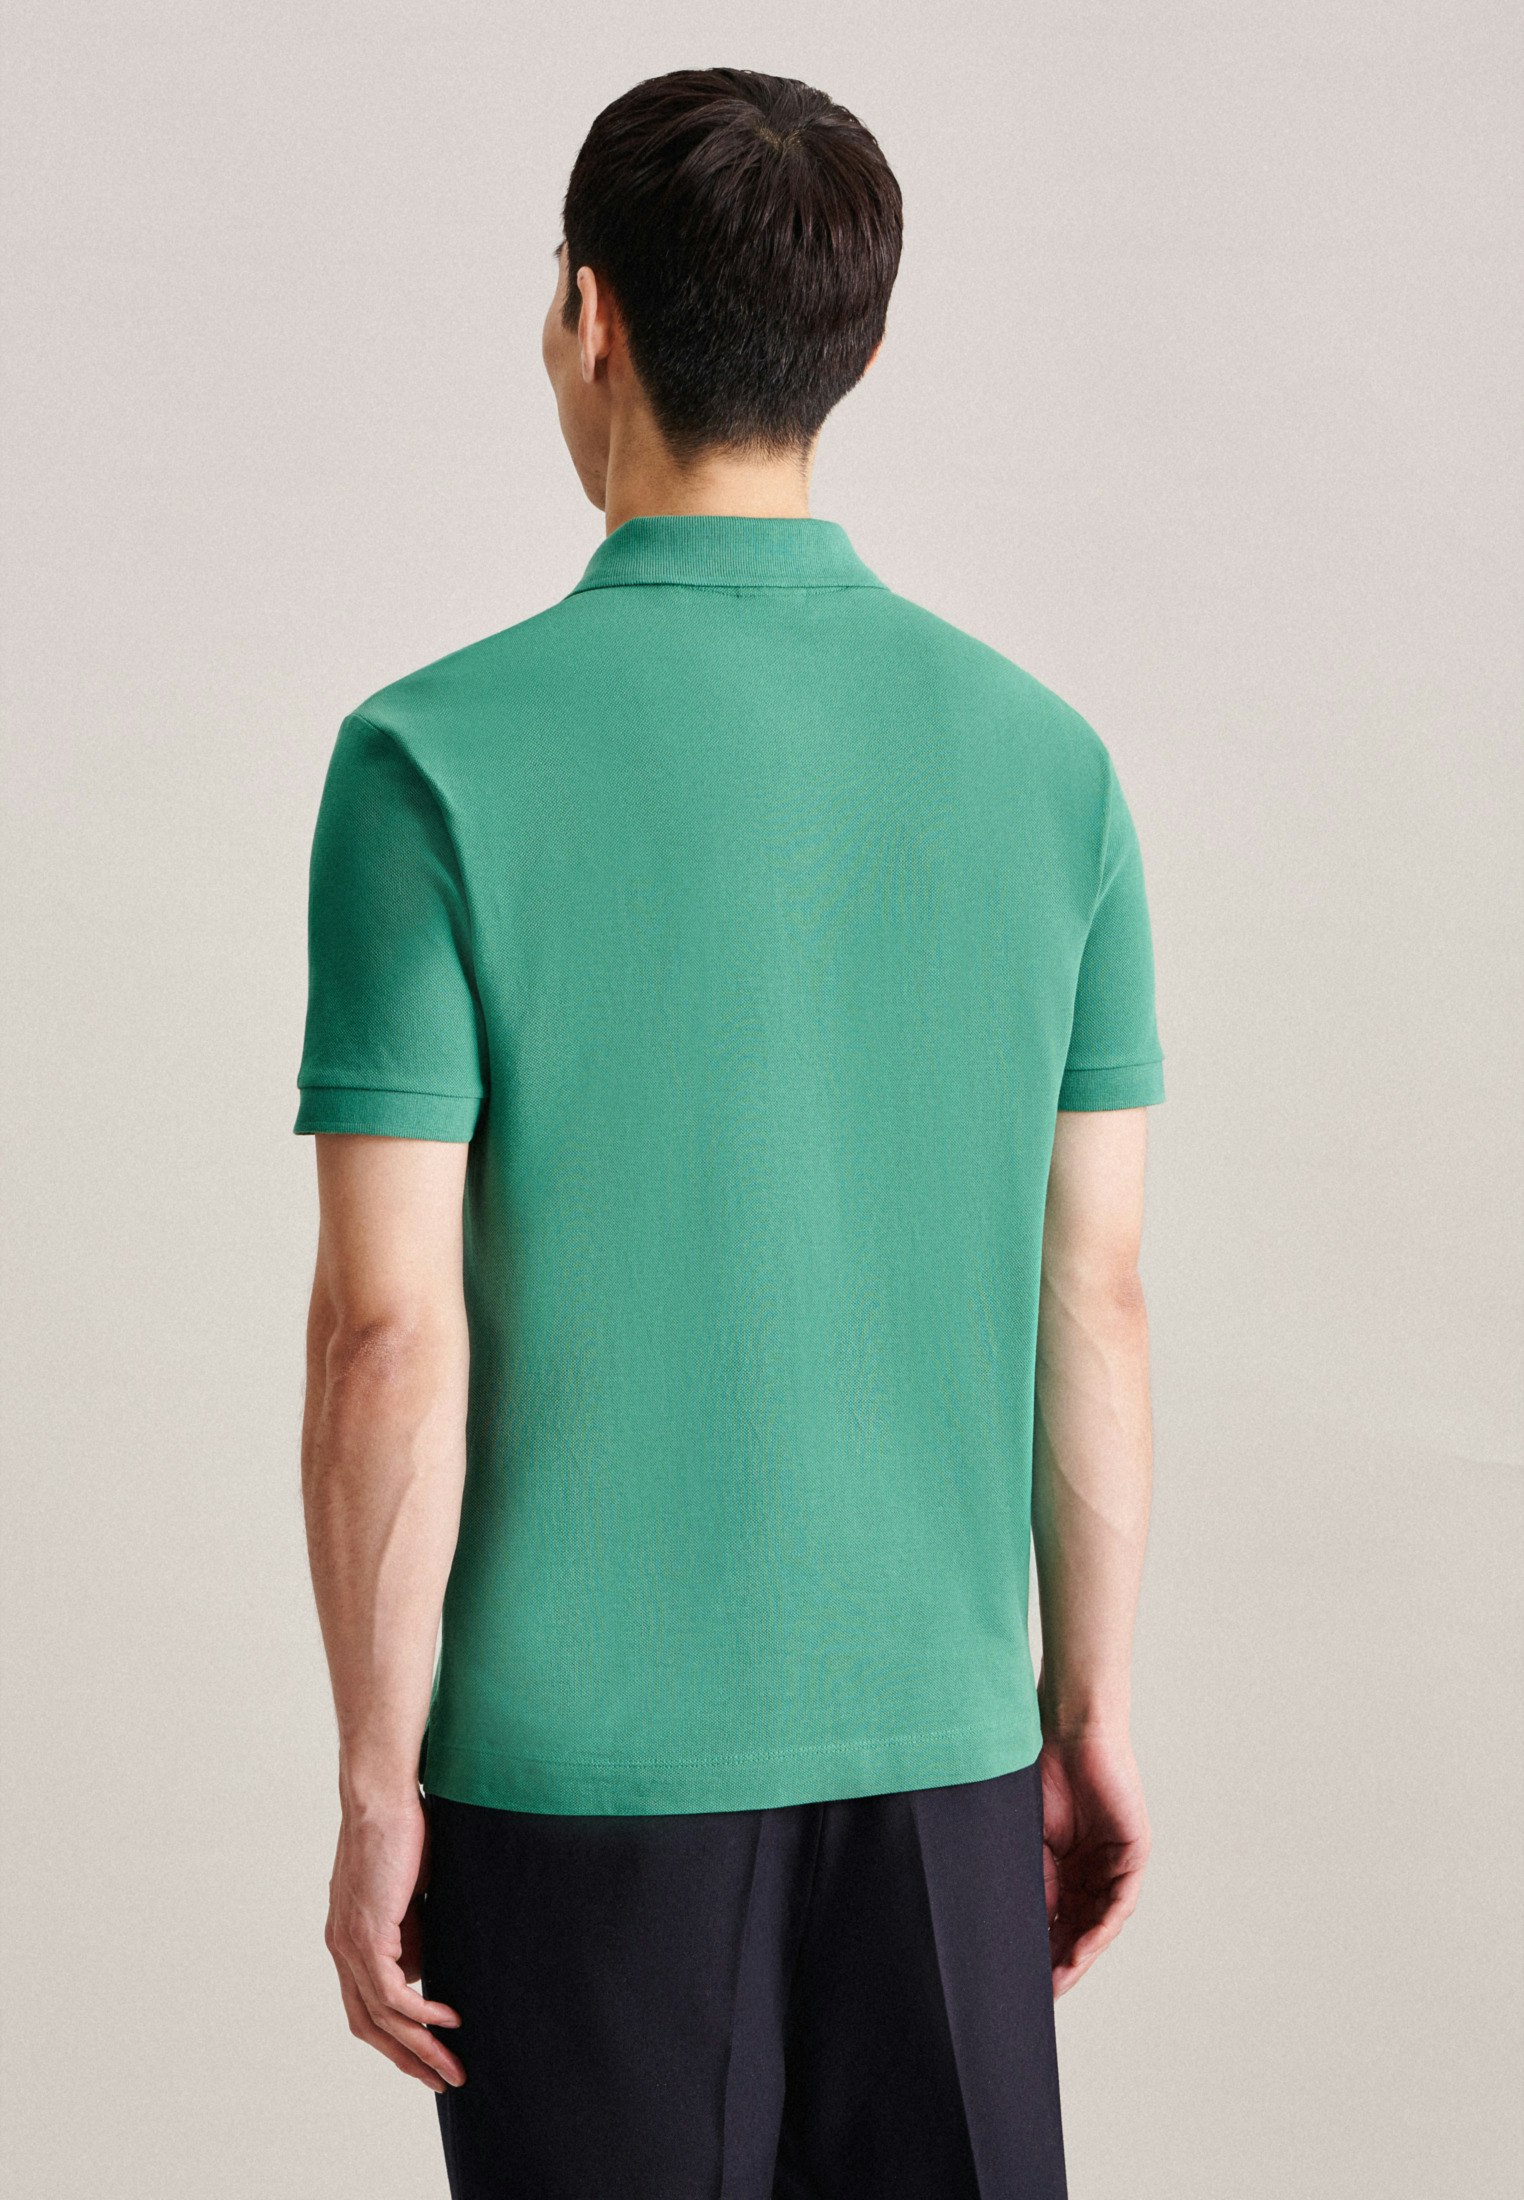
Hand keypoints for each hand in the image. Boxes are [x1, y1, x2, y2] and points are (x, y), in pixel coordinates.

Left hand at [324, 1787, 465, 2092]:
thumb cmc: (401, 1833)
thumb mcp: (409, 1893)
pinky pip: (393, 1994)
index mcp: (347, 1939)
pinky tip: (448, 2020)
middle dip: (409, 2059)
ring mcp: (351, 1944)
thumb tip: (426, 1962)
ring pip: (383, 2018)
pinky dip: (421, 2014)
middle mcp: (341, 1949)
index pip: (365, 2008)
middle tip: (442, 2080)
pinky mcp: (368, 1934)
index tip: (427, 2056)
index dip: (395, 2038)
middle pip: (370, 2027)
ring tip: (452, 2066)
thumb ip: (413, 1928)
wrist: (381, 1798)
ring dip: (420, 2047)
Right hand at [1038, 1731, 1149, 1996]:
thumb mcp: (1026, 1839)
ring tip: (1059, 1980)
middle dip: (1061, 1963)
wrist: (1068, 1733)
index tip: (1020, 1981)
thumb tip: (1009, 1928)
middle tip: (1041, 1993)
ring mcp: (1112, 1865)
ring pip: (1098, 1924)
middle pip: (1077, 1929)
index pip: (1054, 1920)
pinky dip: (1101, 1929)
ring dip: (1080, 1954)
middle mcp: (1089, 1872)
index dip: (1041, 1951)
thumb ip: (1028, 1880)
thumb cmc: (1040, 1775)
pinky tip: (1083, 1949)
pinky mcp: (1132, 1856)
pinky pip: (1119, 1903)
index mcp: (1062, 1868)